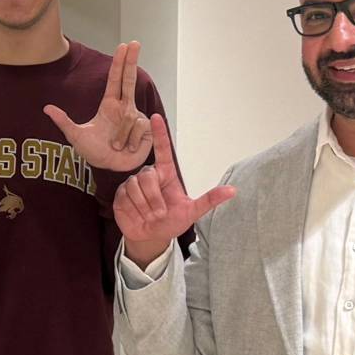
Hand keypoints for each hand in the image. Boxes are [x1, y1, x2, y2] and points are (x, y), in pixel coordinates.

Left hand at [44, 41, 156, 171]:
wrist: (111, 169)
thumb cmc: (95, 152)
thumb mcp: (76, 136)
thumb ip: (63, 121)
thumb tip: (46, 108)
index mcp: (110, 105)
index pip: (115, 79)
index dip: (120, 63)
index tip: (124, 46)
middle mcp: (125, 107)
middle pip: (130, 80)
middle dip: (133, 61)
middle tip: (136, 42)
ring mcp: (137, 118)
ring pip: (129, 117)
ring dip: (120, 136)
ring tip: (115, 146)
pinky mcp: (147, 130)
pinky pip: (139, 129)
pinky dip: (130, 141)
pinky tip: (128, 148)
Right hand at [113, 116, 237, 266]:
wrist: (151, 237)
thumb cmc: (172, 221)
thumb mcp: (192, 212)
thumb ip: (209, 200)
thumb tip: (233, 190)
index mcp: (166, 174)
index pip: (163, 150)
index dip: (160, 134)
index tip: (156, 117)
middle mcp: (149, 175)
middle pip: (148, 176)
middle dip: (154, 198)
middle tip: (159, 213)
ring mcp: (133, 184)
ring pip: (135, 188)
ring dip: (145, 207)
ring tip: (150, 215)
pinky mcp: (121, 195)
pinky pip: (125, 198)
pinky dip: (134, 210)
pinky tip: (138, 215)